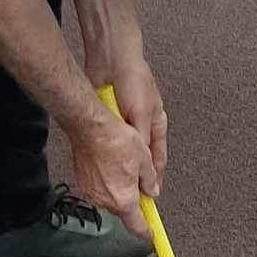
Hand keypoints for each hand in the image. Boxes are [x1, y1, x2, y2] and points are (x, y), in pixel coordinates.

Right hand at [69, 109, 157, 240]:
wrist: (90, 128)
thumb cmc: (115, 140)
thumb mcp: (144, 159)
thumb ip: (150, 180)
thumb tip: (152, 190)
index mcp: (123, 199)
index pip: (136, 226)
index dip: (146, 232)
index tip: (150, 235)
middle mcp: (105, 200)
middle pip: (123, 210)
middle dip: (132, 200)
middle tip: (138, 182)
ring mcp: (92, 193)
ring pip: (110, 198)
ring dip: (118, 189)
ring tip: (123, 165)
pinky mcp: (82, 183)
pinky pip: (99, 189)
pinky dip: (106, 181)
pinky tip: (110, 164)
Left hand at [110, 57, 167, 189]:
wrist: (110, 58)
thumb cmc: (133, 81)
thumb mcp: (141, 115)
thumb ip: (144, 144)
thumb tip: (149, 171)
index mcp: (157, 125)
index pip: (158, 160)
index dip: (155, 180)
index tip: (150, 198)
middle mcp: (142, 126)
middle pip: (139, 159)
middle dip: (133, 175)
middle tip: (126, 193)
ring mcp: (124, 123)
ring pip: (121, 152)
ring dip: (117, 164)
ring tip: (111, 181)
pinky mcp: (108, 118)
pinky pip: (107, 141)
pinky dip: (104, 151)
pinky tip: (98, 162)